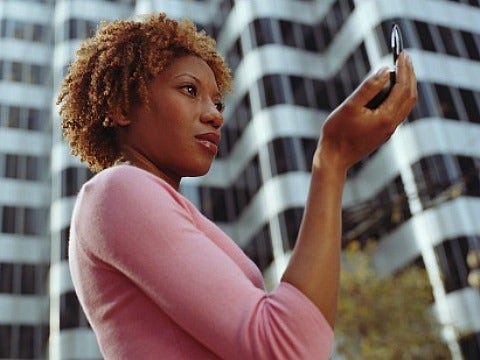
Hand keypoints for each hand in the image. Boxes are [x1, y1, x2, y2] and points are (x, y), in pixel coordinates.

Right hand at [315, 52, 416, 171]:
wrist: (334, 159)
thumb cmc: (337, 133)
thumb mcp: (349, 106)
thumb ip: (368, 88)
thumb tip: (385, 70)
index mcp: (386, 118)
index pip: (403, 88)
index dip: (404, 69)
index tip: (402, 53)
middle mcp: (392, 125)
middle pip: (410, 96)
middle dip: (409, 74)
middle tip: (404, 56)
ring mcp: (388, 131)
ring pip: (406, 104)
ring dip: (407, 85)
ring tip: (401, 69)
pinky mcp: (383, 133)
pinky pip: (398, 111)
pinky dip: (400, 96)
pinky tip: (392, 89)